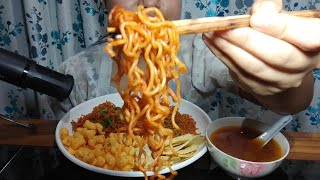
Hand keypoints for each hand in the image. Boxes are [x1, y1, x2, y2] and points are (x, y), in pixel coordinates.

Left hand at [202, 0, 319, 95]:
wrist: (279, 66)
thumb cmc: (279, 34)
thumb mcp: (280, 16)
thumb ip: (270, 10)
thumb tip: (258, 15)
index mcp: (314, 42)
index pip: (309, 37)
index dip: (283, 29)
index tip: (256, 20)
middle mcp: (303, 65)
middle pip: (279, 56)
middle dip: (247, 40)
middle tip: (224, 28)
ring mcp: (283, 81)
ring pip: (255, 67)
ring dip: (229, 49)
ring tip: (211, 34)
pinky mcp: (262, 89)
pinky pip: (240, 74)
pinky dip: (223, 57)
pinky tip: (212, 43)